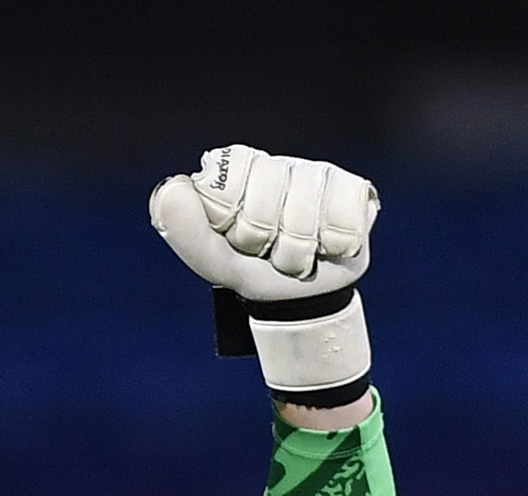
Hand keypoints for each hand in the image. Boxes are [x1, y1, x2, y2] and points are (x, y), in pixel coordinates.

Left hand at [149, 146, 379, 408]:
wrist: (297, 299)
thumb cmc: (250, 269)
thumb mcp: (211, 256)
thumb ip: (184, 227)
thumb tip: (173, 187)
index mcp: (240, 169)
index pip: (233, 171)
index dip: (232, 214)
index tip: (234, 235)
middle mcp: (280, 164)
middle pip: (270, 189)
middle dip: (263, 236)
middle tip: (265, 250)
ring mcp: (319, 173)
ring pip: (307, 208)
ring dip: (297, 250)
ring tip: (293, 256)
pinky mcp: (354, 190)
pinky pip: (343, 215)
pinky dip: (332, 244)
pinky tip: (325, 248)